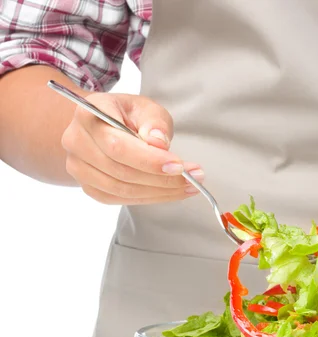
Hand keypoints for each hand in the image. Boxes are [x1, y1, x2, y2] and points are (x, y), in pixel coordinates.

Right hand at [61, 93, 202, 204]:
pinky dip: (150, 198)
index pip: (117, 145)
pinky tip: (171, 192)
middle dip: (162, 178)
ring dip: (160, 192)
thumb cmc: (129, 116)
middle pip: (120, 170)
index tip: (179, 166)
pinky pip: (120, 199)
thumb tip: (158, 143)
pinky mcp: (89, 186)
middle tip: (193, 178)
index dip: (149, 160)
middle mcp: (76, 141)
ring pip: (121, 189)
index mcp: (88, 113)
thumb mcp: (146, 108)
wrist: (106, 127)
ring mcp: (79, 167)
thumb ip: (154, 122)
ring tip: (189, 186)